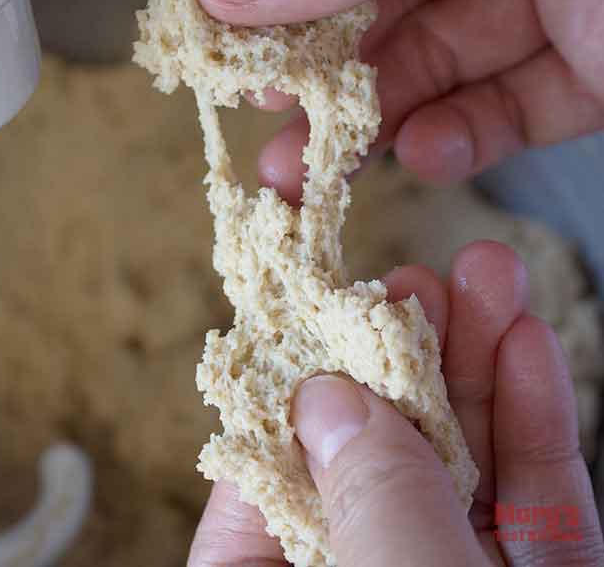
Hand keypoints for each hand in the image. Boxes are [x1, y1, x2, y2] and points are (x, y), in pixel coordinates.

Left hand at [188, 241, 603, 565]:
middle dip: (404, 351)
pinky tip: (530, 341)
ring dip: (479, 360)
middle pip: (378, 445)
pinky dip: (535, 419)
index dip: (297, 383)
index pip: (272, 469)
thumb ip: (362, 497)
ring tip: (487, 272)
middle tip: (416, 277)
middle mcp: (363, 566)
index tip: (320, 306)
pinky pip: (536, 497)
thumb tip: (328, 396)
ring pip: (464, 458)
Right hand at [194, 0, 603, 202]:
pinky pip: (516, 110)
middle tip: (265, 124)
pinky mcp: (597, 70)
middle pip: (391, 6)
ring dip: (377, 123)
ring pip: (443, 67)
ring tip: (314, 171)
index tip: (229, 41)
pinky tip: (424, 153)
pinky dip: (464, 141)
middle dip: (324, 75)